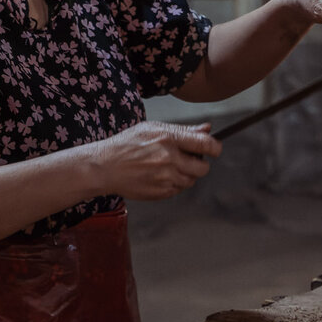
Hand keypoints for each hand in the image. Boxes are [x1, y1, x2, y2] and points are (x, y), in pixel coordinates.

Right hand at [89, 121, 221, 200]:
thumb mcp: (153, 128)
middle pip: (203, 167)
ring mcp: (165, 178)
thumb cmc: (128, 144)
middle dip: (200, 163)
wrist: (105, 166)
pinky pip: (178, 189)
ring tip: (168, 166)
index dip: (215, 147)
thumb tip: (207, 128)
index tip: (214, 149)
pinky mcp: (161, 192)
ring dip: (186, 174)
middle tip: (188, 158)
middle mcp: (169, 159)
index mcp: (169, 138)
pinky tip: (159, 175)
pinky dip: (174, 183)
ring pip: (192, 180)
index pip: (206, 144)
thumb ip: (183, 130)